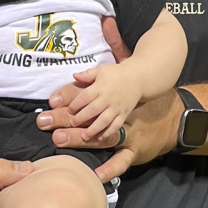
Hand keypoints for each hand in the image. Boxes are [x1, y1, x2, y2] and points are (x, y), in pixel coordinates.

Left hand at [36, 15, 129, 147]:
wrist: (137, 79)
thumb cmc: (116, 74)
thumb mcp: (101, 70)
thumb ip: (87, 74)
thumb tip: (74, 76)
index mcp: (100, 87)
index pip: (85, 97)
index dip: (76, 104)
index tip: (69, 110)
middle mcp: (108, 99)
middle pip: (93, 110)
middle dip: (81, 118)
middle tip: (72, 123)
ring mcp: (116, 108)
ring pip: (104, 120)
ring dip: (94, 129)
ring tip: (84, 136)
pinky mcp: (123, 114)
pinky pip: (116, 125)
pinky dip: (108, 132)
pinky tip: (100, 138)